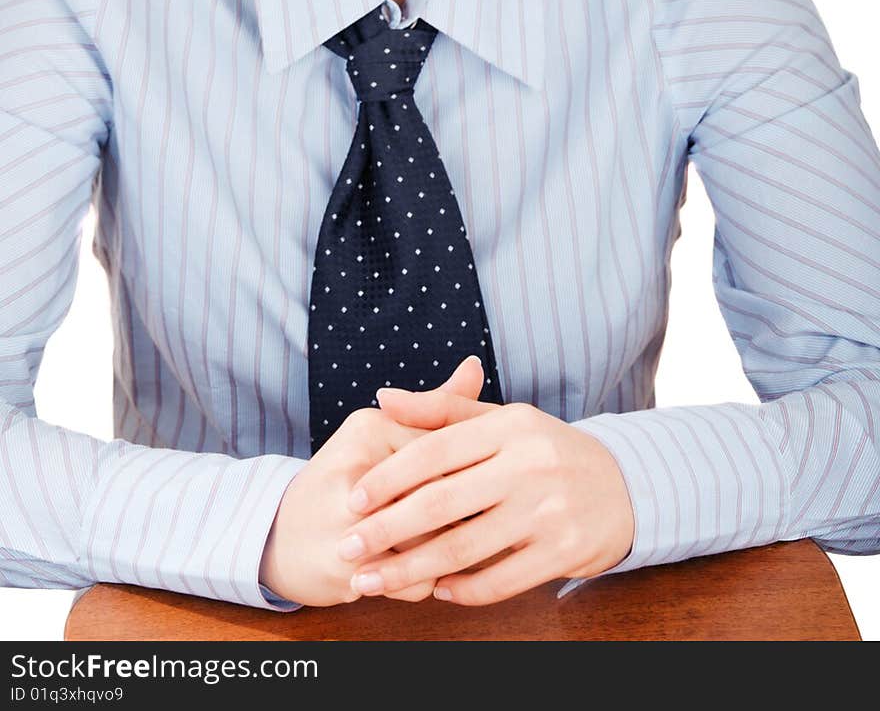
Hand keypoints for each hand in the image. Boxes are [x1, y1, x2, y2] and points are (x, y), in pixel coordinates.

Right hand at [258, 355, 486, 605]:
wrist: (278, 535)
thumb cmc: (344, 480)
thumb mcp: (383, 433)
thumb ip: (434, 407)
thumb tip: (475, 364)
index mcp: (369, 427)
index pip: (444, 454)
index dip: (465, 479)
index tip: (467, 489)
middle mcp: (355, 468)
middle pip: (442, 498)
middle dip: (456, 518)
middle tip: (455, 522)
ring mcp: (345, 519)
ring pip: (432, 542)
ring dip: (442, 554)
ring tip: (429, 548)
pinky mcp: (342, 565)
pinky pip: (412, 580)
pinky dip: (419, 582)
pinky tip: (406, 573)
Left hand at [335, 388, 635, 605]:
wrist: (624, 486)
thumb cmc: (545, 451)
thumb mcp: (502, 420)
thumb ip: (441, 410)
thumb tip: (382, 397)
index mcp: (509, 426)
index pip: (434, 450)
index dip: (388, 477)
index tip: (353, 500)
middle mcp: (529, 464)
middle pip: (441, 503)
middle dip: (386, 531)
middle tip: (349, 549)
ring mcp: (548, 510)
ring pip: (463, 549)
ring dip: (410, 570)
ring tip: (373, 581)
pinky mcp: (563, 551)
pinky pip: (499, 580)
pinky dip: (461, 590)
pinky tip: (435, 589)